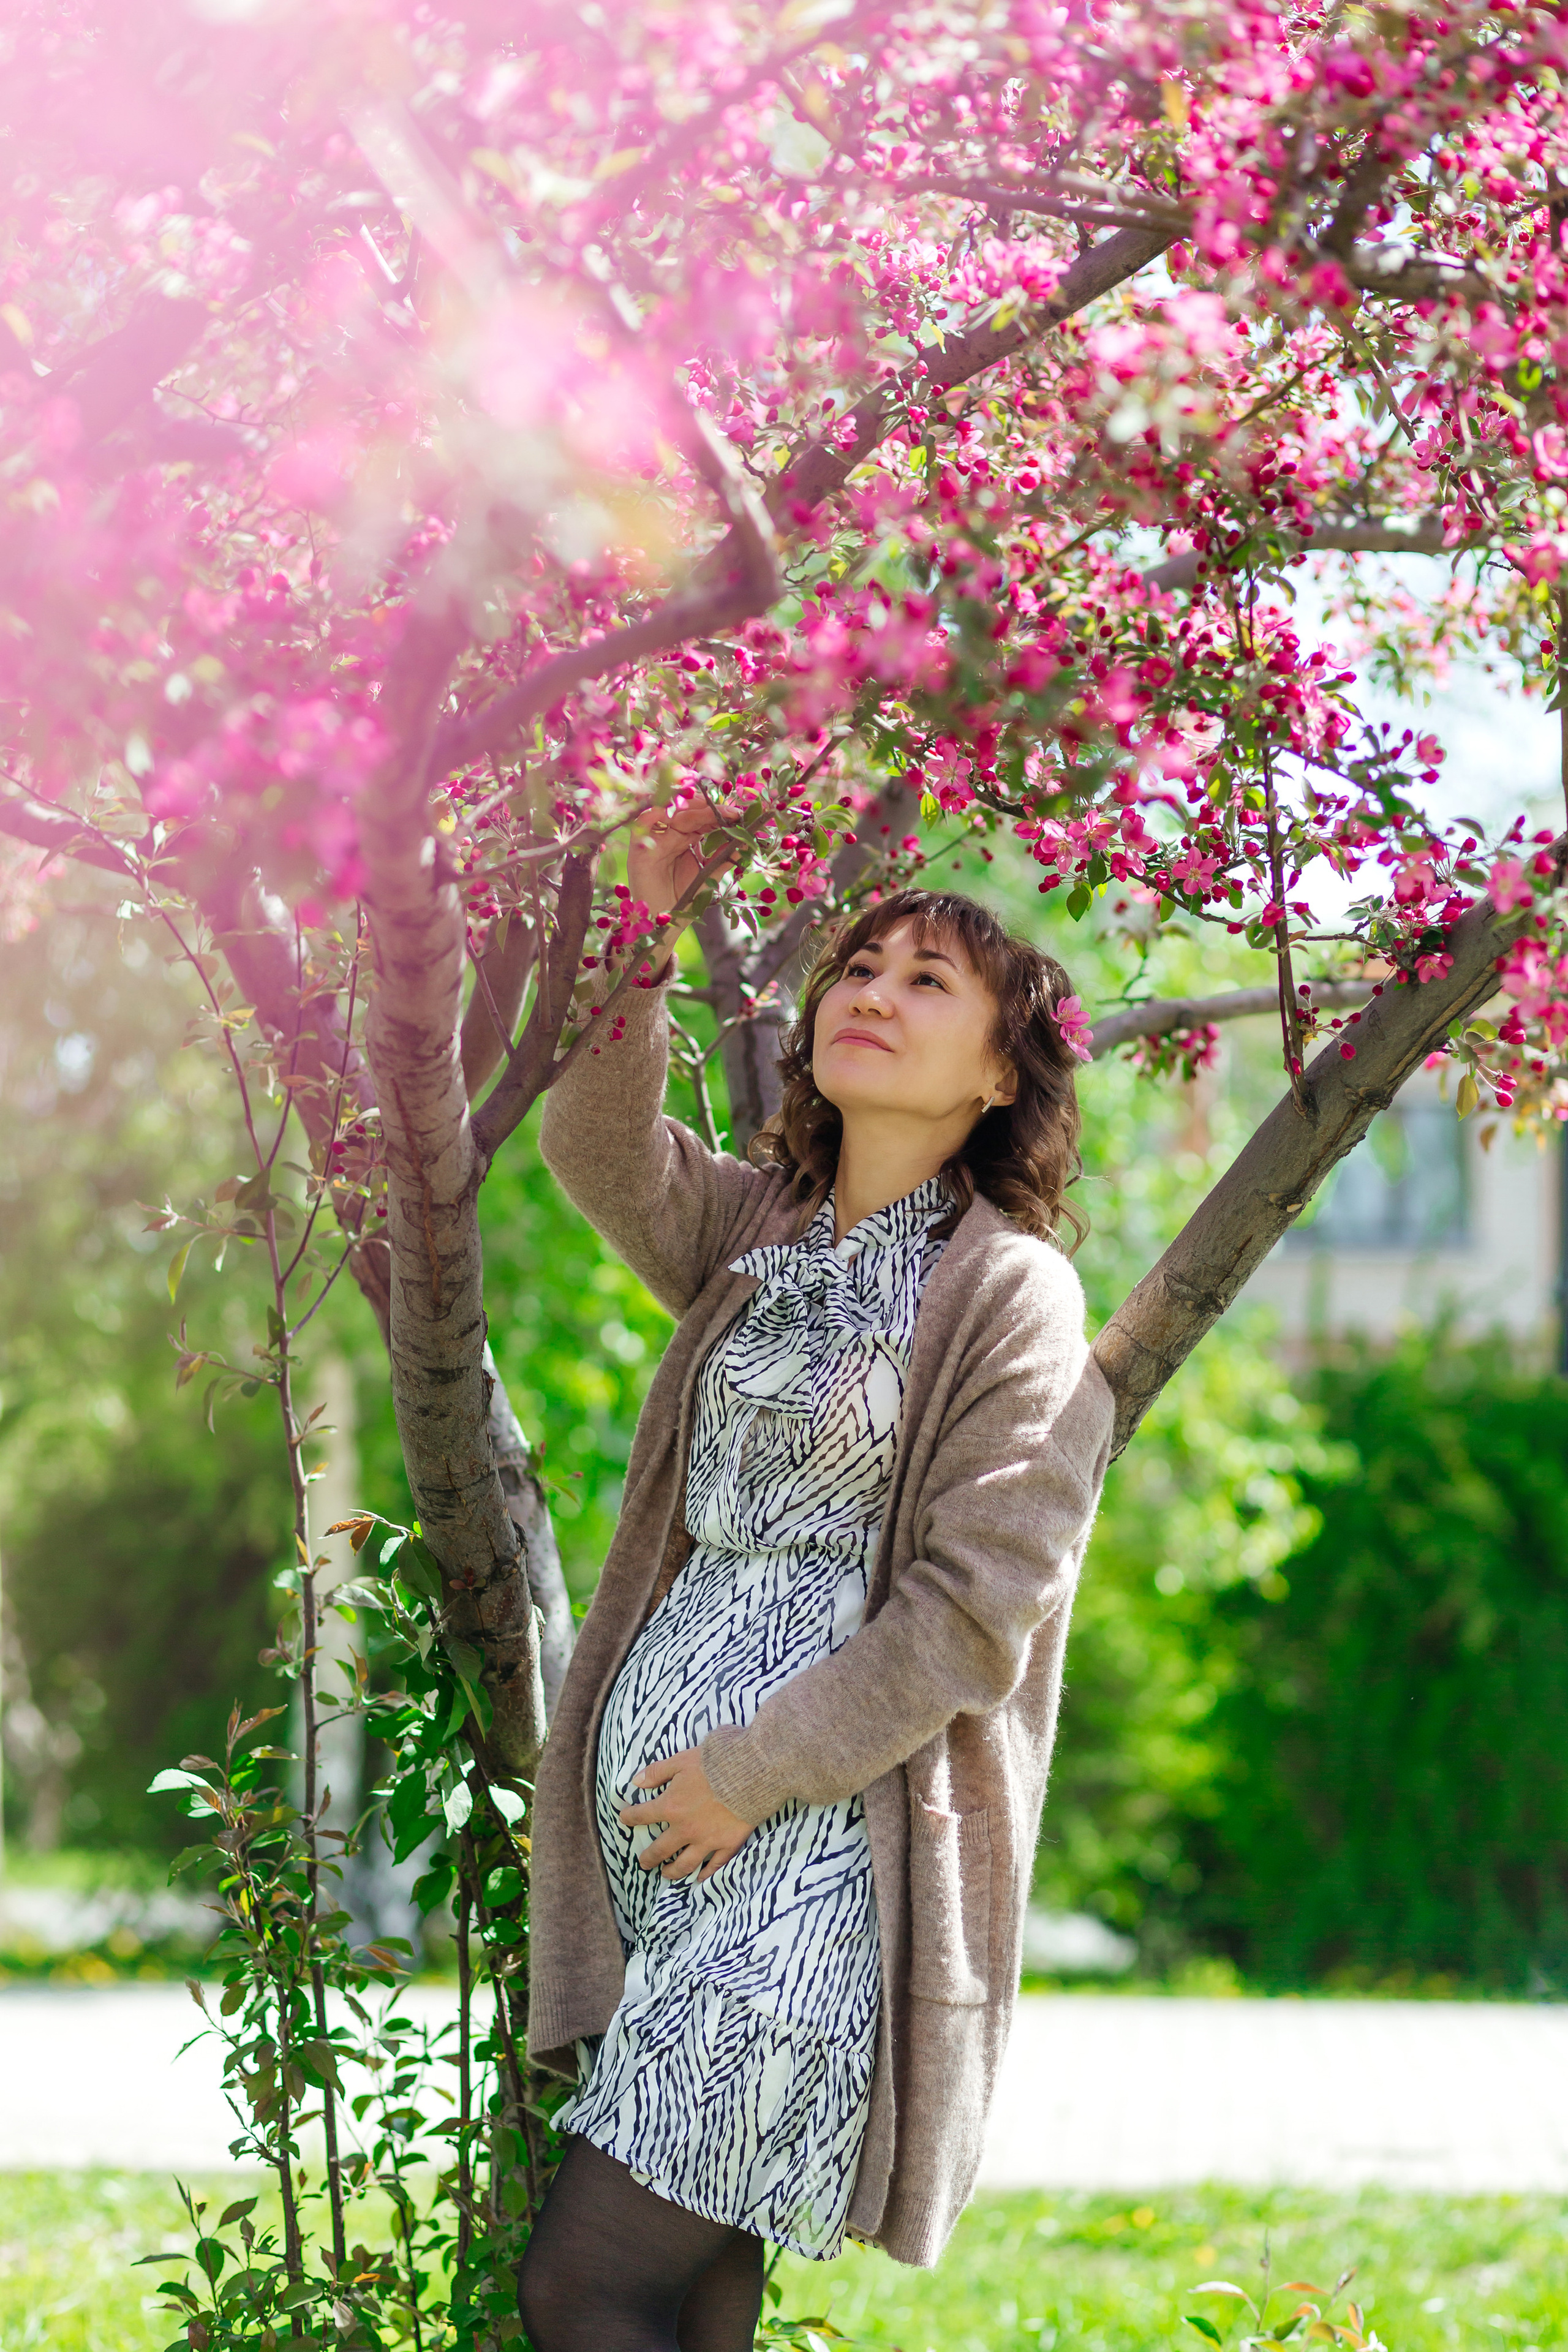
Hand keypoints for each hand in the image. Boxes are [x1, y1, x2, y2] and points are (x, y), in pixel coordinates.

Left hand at [618, 1746, 752, 1882]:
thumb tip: (636, 1781)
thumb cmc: (716, 1762)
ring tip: (666, 1874)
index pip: (643, 1815)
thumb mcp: (681, 1761)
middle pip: (661, 1850)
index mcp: (671, 1807)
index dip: (630, 1817)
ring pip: (684, 1864)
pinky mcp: (728, 1844)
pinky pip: (714, 1865)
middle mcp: (685, 1829)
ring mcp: (707, 1840)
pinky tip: (699, 1877)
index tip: (624, 1818)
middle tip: (643, 1863)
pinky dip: (706, 1873)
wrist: (751, 1772)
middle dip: (648, 1858)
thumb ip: (658, 1772)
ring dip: (672, 1871)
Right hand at [625, 800, 739, 976]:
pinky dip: (656, 813)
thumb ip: (724, 858)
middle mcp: (671, 834)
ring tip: (706, 806)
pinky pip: (644, 823)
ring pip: (669, 812)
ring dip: (686, 806)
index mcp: (688, 838)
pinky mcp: (639, 847)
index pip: (703, 817)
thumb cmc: (686, 899)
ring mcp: (655, 838)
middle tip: (728, 811)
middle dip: (708, 808)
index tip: (739, 814)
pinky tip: (672, 810)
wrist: (665, 921)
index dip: (719, 813)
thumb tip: (747, 842)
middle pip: (688, 811)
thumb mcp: (709, 875)